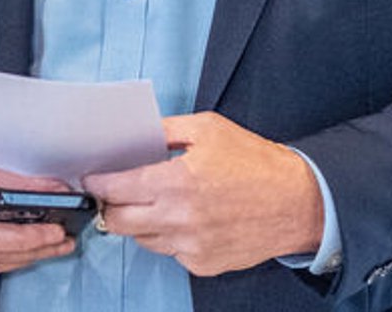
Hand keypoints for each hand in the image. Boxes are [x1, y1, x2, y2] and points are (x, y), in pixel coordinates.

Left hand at [83, 112, 323, 276]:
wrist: (298, 202)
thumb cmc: (257, 163)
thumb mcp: (210, 128)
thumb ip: (166, 130)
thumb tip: (133, 135)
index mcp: (177, 181)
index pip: (115, 188)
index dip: (98, 182)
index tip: (93, 178)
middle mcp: (178, 218)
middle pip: (118, 220)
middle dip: (112, 204)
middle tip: (120, 191)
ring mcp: (189, 246)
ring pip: (141, 239)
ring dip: (142, 221)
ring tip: (162, 201)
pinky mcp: (202, 264)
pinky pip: (169, 251)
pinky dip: (170, 236)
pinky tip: (189, 218)